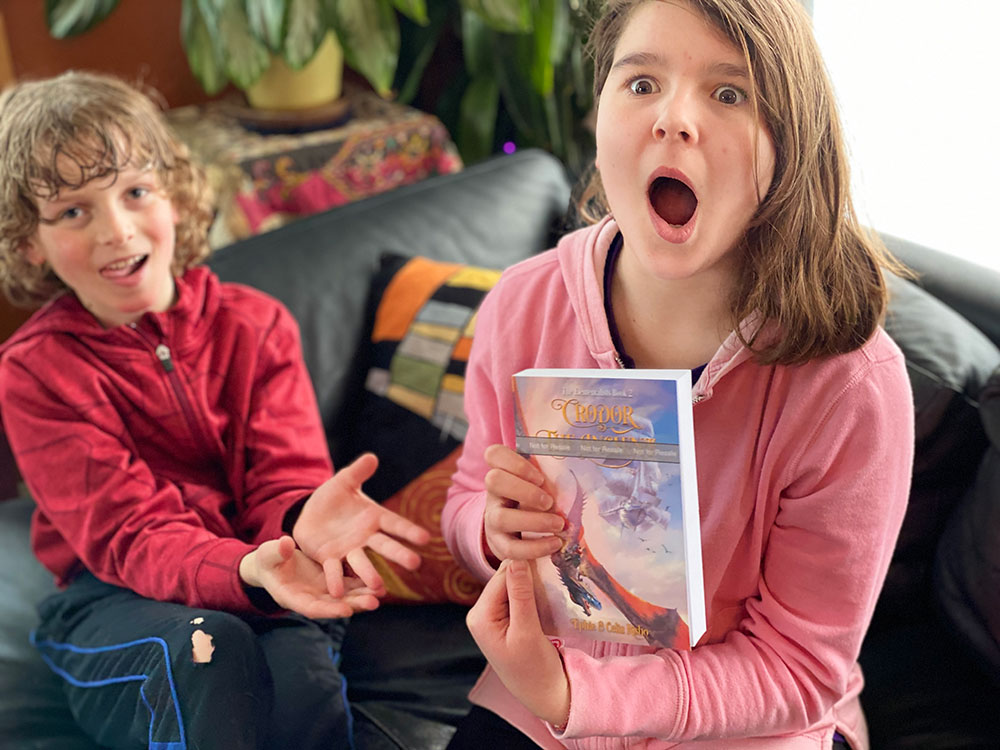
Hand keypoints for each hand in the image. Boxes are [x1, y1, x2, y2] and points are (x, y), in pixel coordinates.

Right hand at [239, 536, 380, 617]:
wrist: (276, 561)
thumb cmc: (269, 559)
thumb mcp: (269, 554)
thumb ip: (277, 551)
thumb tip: (286, 544)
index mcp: (291, 597)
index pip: (311, 608)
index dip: (329, 610)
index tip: (346, 611)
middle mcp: (311, 598)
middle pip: (334, 606)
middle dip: (354, 605)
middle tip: (374, 603)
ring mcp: (323, 591)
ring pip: (345, 597)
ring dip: (363, 596)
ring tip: (381, 593)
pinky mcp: (332, 581)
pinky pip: (349, 584)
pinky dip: (363, 584)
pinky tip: (379, 582)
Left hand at [292, 453, 431, 596]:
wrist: (311, 517)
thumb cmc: (332, 498)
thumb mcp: (342, 482)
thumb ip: (357, 472)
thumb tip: (371, 457)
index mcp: (374, 517)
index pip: (395, 524)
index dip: (409, 531)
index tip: (426, 538)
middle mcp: (366, 537)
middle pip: (385, 545)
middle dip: (399, 554)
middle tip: (416, 564)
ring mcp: (349, 550)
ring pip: (363, 563)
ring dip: (371, 574)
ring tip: (380, 586)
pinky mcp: (330, 559)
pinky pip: (335, 570)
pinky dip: (337, 581)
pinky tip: (338, 592)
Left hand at [466, 559, 570, 726]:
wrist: (543, 694)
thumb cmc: (534, 668)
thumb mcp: (527, 631)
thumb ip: (521, 595)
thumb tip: (517, 559)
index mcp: (480, 616)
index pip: (500, 578)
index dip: (523, 564)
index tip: (546, 553)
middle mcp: (480, 614)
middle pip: (504, 579)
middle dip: (526, 573)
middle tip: (552, 564)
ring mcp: (492, 617)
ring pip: (512, 586)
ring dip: (530, 582)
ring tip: (551, 577)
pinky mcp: (505, 620)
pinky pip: (516, 596)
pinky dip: (531, 592)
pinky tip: (546, 591)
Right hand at [483, 444, 563, 561]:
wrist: (519, 533)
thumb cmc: (537, 500)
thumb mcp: (540, 484)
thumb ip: (551, 475)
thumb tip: (581, 471)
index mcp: (503, 472)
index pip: (494, 454)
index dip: (515, 462)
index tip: (539, 476)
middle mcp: (494, 493)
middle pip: (493, 480)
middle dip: (525, 490)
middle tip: (549, 501)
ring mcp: (492, 518)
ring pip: (501, 517)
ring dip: (534, 521)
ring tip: (558, 524)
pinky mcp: (499, 544)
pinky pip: (510, 548)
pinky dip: (535, 547)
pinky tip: (554, 543)